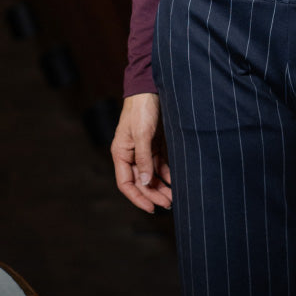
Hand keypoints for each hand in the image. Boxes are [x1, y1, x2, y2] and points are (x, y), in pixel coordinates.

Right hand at [111, 92, 172, 212]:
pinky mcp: (153, 144)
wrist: (150, 88)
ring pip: (150, 174)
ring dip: (161, 186)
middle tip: (168, 204)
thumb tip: (144, 182)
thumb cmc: (141, 109)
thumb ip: (143, 159)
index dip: (138, 198)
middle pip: (140, 181)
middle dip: (153, 194)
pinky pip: (159, 164)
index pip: (126, 184)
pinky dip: (166, 173)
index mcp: (121, 153)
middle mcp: (130, 154)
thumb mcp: (142, 135)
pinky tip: (175, 181)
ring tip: (174, 197)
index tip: (151, 208)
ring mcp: (142, 150)